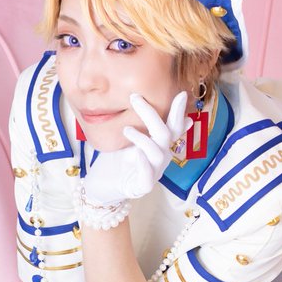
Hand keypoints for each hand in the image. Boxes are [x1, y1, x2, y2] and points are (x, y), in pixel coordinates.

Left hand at [83, 91, 189, 205]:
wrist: (102, 188)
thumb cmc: (115, 161)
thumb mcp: (127, 139)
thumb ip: (140, 124)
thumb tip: (146, 100)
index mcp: (159, 146)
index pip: (172, 127)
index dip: (177, 112)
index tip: (180, 93)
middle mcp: (160, 159)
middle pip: (164, 135)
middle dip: (151, 115)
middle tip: (134, 98)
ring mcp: (153, 173)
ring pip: (157, 154)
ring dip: (143, 139)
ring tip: (126, 129)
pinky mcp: (140, 187)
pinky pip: (147, 178)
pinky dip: (143, 165)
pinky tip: (136, 155)